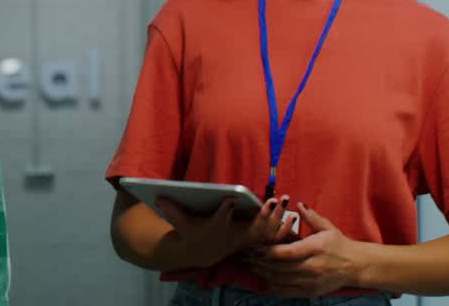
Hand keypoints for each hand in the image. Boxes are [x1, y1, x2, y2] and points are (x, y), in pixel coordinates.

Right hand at [155, 194, 298, 268]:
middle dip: (263, 216)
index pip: (220, 220)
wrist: (202, 251)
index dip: (224, 212)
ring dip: (277, 219)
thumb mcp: (181, 221)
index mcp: (216, 229)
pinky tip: (292, 216)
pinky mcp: (252, 242)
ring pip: (265, 233)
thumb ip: (172, 209)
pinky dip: (282, 229)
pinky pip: (271, 238)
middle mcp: (233, 237)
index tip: (230, 200)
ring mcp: (245, 242)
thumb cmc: (193, 231)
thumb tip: (157, 196)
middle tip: (273, 200)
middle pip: (251, 228)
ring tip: (285, 200)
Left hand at [240, 203, 363, 297]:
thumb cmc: (339, 244)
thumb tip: (297, 203)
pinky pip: (289, 292)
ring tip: (253, 267)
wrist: (356, 266)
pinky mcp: (312, 291)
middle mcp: (313, 267)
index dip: (269, 252)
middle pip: (281, 268)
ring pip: (282, 281)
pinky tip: (267, 280)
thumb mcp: (327, 227)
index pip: (288, 253)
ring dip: (265, 274)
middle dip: (262, 262)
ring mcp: (312, 281)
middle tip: (248, 257)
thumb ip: (311, 216)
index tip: (256, 247)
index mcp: (316, 249)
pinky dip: (275, 287)